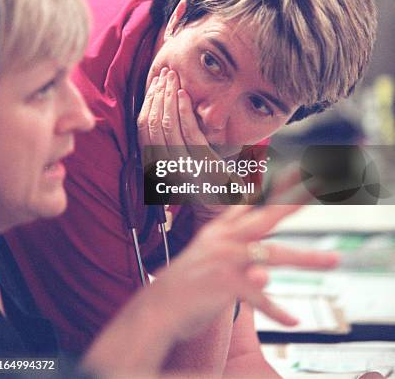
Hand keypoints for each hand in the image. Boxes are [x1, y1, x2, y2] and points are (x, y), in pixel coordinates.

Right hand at [138, 68, 242, 219]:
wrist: (223, 206)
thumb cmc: (202, 180)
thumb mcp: (180, 160)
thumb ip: (170, 141)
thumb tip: (166, 109)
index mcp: (155, 165)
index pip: (143, 129)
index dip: (146, 104)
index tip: (153, 84)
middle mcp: (164, 167)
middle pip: (153, 124)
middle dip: (157, 95)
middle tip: (164, 74)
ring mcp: (183, 166)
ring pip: (167, 126)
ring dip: (168, 98)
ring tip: (172, 78)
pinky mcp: (202, 164)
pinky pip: (189, 133)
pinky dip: (184, 111)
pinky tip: (183, 95)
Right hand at [150, 202, 338, 339]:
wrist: (157, 307)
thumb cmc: (187, 282)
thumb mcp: (209, 251)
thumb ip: (233, 239)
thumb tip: (253, 226)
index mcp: (222, 231)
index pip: (253, 203)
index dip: (276, 186)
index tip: (300, 169)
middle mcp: (225, 239)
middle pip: (267, 216)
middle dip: (295, 201)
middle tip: (321, 185)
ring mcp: (225, 259)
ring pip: (273, 254)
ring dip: (306, 258)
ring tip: (334, 260)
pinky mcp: (223, 284)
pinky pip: (258, 297)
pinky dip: (275, 310)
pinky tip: (293, 320)